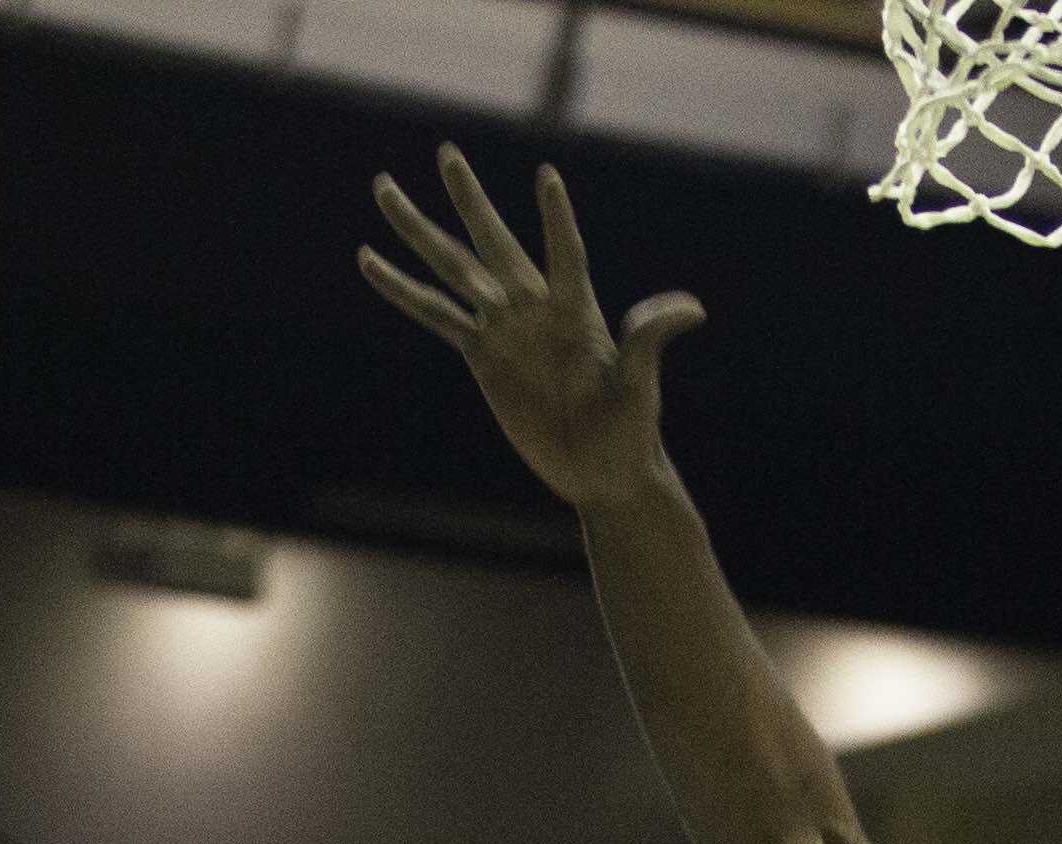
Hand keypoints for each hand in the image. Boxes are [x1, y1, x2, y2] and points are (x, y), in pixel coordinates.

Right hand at [362, 148, 705, 512]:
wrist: (602, 471)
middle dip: (470, 201)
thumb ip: (650, 342)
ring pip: (454, 270)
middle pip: (495, 244)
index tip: (548, 177)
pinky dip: (404, 291)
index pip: (564, 256)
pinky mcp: (482, 355)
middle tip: (447, 152)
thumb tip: (691, 310)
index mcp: (576, 311)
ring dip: (420, 231)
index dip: (557, 223)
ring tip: (384, 189)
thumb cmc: (631, 430)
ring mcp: (504, 328)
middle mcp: (535, 308)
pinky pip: (436, 316)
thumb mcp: (640, 387)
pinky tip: (370, 263)